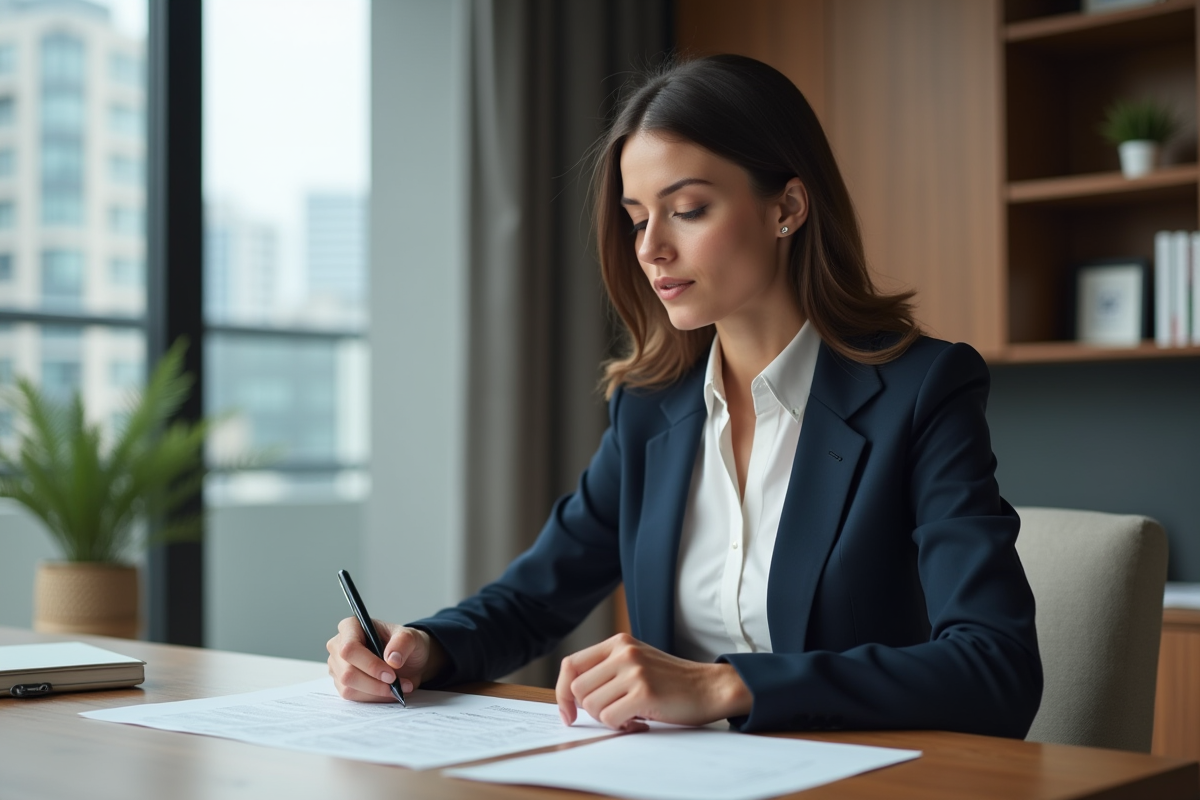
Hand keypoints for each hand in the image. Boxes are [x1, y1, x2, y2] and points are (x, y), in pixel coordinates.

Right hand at [326, 618, 444, 701]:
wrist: (407, 660)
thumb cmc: (404, 644)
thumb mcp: (411, 637)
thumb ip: (403, 643)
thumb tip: (392, 660)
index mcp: (351, 626)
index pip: (349, 648)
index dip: (369, 664)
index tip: (391, 674)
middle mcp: (338, 645)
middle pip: (347, 672)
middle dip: (375, 683)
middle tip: (397, 684)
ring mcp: (338, 666)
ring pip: (349, 688)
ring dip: (376, 692)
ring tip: (398, 687)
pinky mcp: (341, 683)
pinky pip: (353, 697)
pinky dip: (374, 697)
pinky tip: (389, 691)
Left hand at [555, 633, 751, 729]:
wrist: (710, 687)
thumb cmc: (671, 681)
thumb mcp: (636, 663)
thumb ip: (607, 670)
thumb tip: (571, 697)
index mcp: (618, 642)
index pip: (571, 665)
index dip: (561, 692)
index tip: (568, 713)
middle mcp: (623, 652)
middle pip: (578, 690)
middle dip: (590, 711)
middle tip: (614, 714)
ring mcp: (634, 671)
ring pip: (592, 706)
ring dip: (608, 719)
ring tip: (631, 715)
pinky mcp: (644, 692)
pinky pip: (610, 719)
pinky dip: (621, 727)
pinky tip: (640, 721)